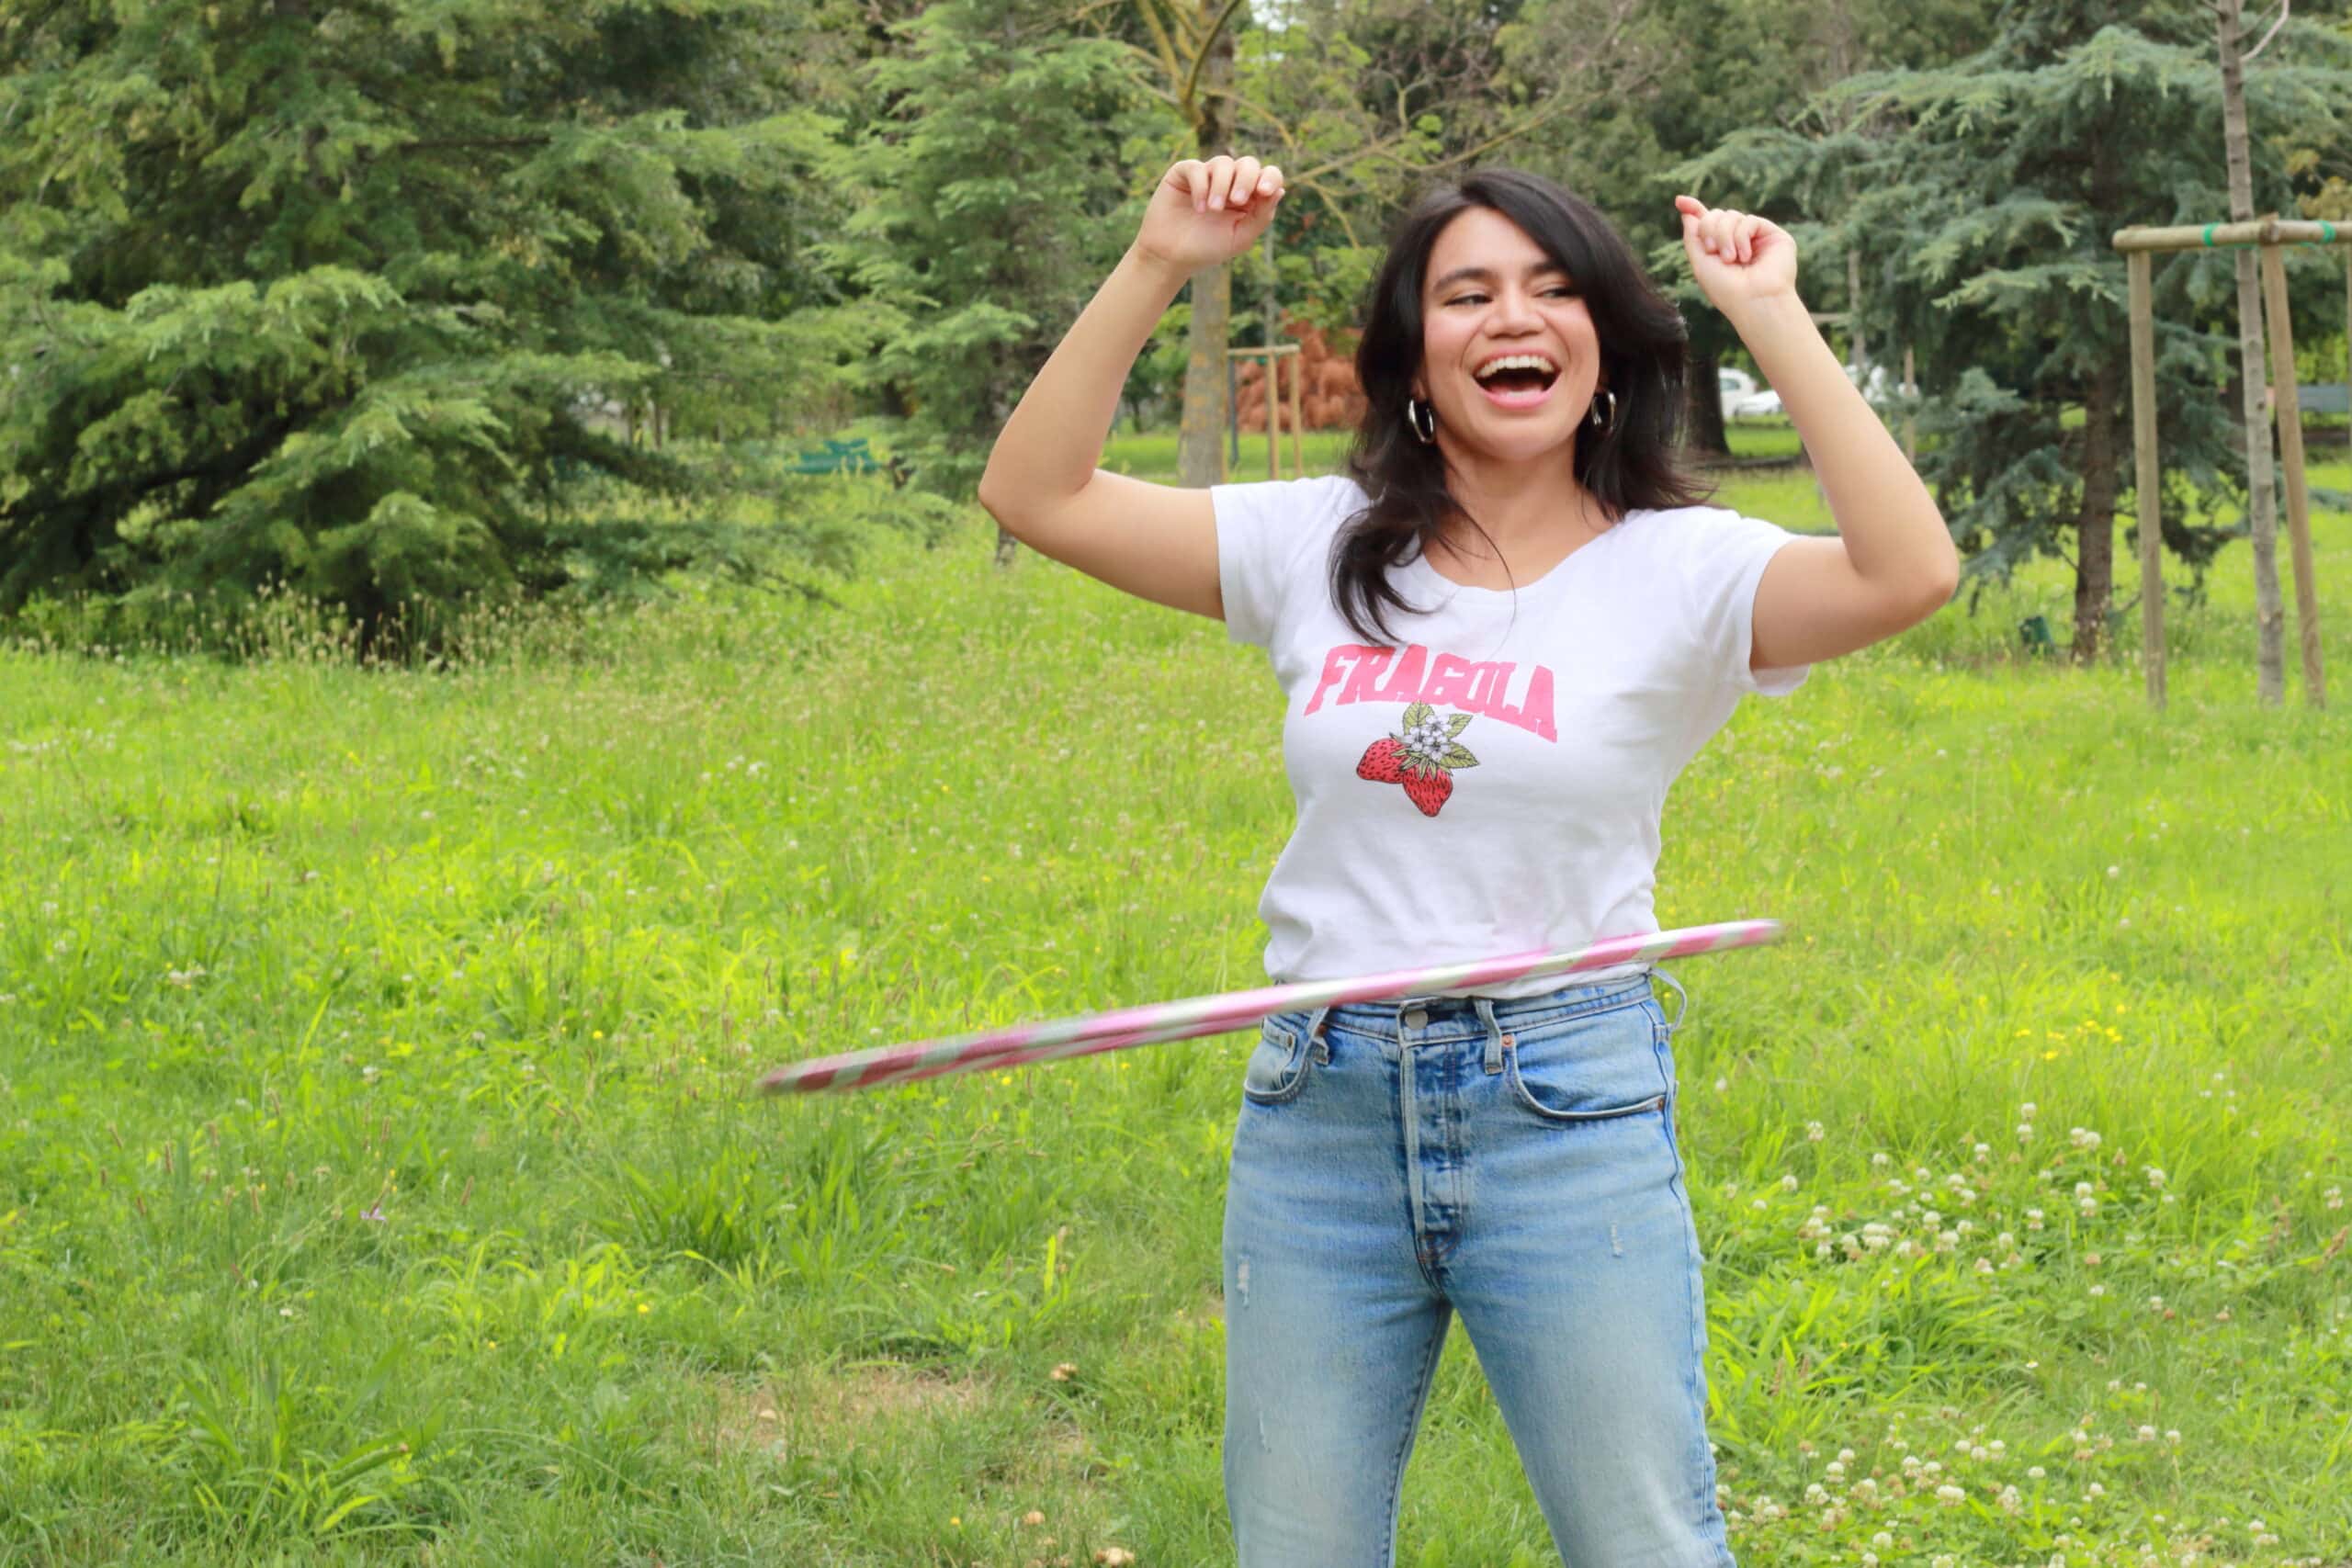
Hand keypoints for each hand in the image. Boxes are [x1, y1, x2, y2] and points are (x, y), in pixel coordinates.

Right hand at [1133, 155, 1285, 278]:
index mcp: (1249, 196)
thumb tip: (1280, 191)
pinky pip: (1197, 167)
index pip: (1268, 175)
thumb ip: (1261, 216)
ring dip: (1221, 186)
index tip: (1265, 191)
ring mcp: (1207, 175)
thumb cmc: (1207, 249)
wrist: (1171, 257)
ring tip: (1213, 210)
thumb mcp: (1240, 237)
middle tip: (1237, 201)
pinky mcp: (1184, 173)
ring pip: (1223, 162)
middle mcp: (1230, 182)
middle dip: (1245, 179)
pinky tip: (1199, 208)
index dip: (1270, 177)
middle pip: (1248, 163)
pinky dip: (1200, 186)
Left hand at [1674, 195, 1797, 315]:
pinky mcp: (1772, 235)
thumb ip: (1693, 236)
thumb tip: (1686, 212)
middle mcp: (1737, 241)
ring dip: (1725, 236)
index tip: (1680, 201)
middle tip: (1712, 251)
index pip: (1707, 223)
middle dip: (1709, 229)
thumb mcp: (1701, 262)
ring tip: (1731, 259)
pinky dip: (1742, 236)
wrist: (1753, 301)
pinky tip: (1745, 256)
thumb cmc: (1726, 289)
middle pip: (1716, 215)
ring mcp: (1755, 237)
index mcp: (1720, 248)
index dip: (1694, 210)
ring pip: (1731, 215)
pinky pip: (1749, 220)